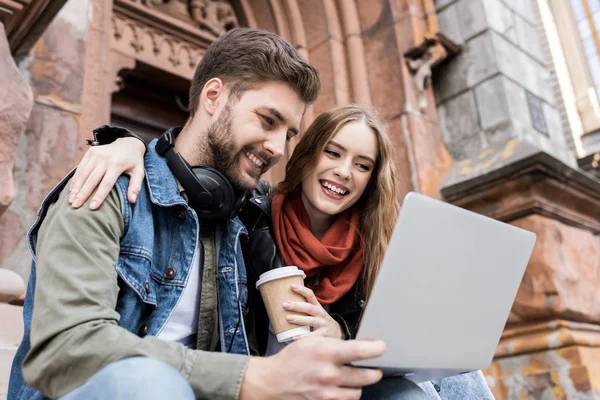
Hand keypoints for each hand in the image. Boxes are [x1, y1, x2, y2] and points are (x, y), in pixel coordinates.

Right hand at [69, 137, 145, 208]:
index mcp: (117, 164)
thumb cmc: (134, 161)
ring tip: (71, 200)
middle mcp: (105, 158)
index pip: (106, 184)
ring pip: (83, 173)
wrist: (128, 142)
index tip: (92, 207)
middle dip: (83, 194)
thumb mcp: (139, 172)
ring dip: (76, 187)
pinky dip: (76, 179)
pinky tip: (71, 189)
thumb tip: (132, 201)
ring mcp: (96, 154)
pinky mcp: (90, 151)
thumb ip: (136, 186)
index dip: (99, 196)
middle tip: (75, 206)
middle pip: (92, 179)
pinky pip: (81, 167)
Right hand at [240, 336, 384, 399]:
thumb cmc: (292, 359)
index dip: (377, 348)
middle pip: (369, 376)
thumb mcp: (311, 341)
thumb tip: (357, 342)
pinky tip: (341, 388)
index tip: (381, 347)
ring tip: (351, 378)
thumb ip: (333, 340)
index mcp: (327, 353)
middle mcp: (330, 374)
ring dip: (358, 385)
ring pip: (359, 392)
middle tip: (373, 367)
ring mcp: (328, 393)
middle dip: (373, 371)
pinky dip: (346, 395)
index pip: (362, 351)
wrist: (273, 382)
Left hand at [284, 284, 343, 338]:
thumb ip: (305, 307)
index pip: (310, 295)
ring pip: (311, 320)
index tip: (291, 286)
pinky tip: (294, 337)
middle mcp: (320, 314)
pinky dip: (303, 336)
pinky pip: (312, 335)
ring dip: (299, 319)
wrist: (338, 332)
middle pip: (309, 308)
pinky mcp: (323, 335)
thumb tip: (286, 302)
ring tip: (288, 318)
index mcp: (317, 306)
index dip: (302, 290)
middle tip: (284, 304)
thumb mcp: (316, 311)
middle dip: (296, 306)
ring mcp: (322, 324)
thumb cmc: (321, 320)